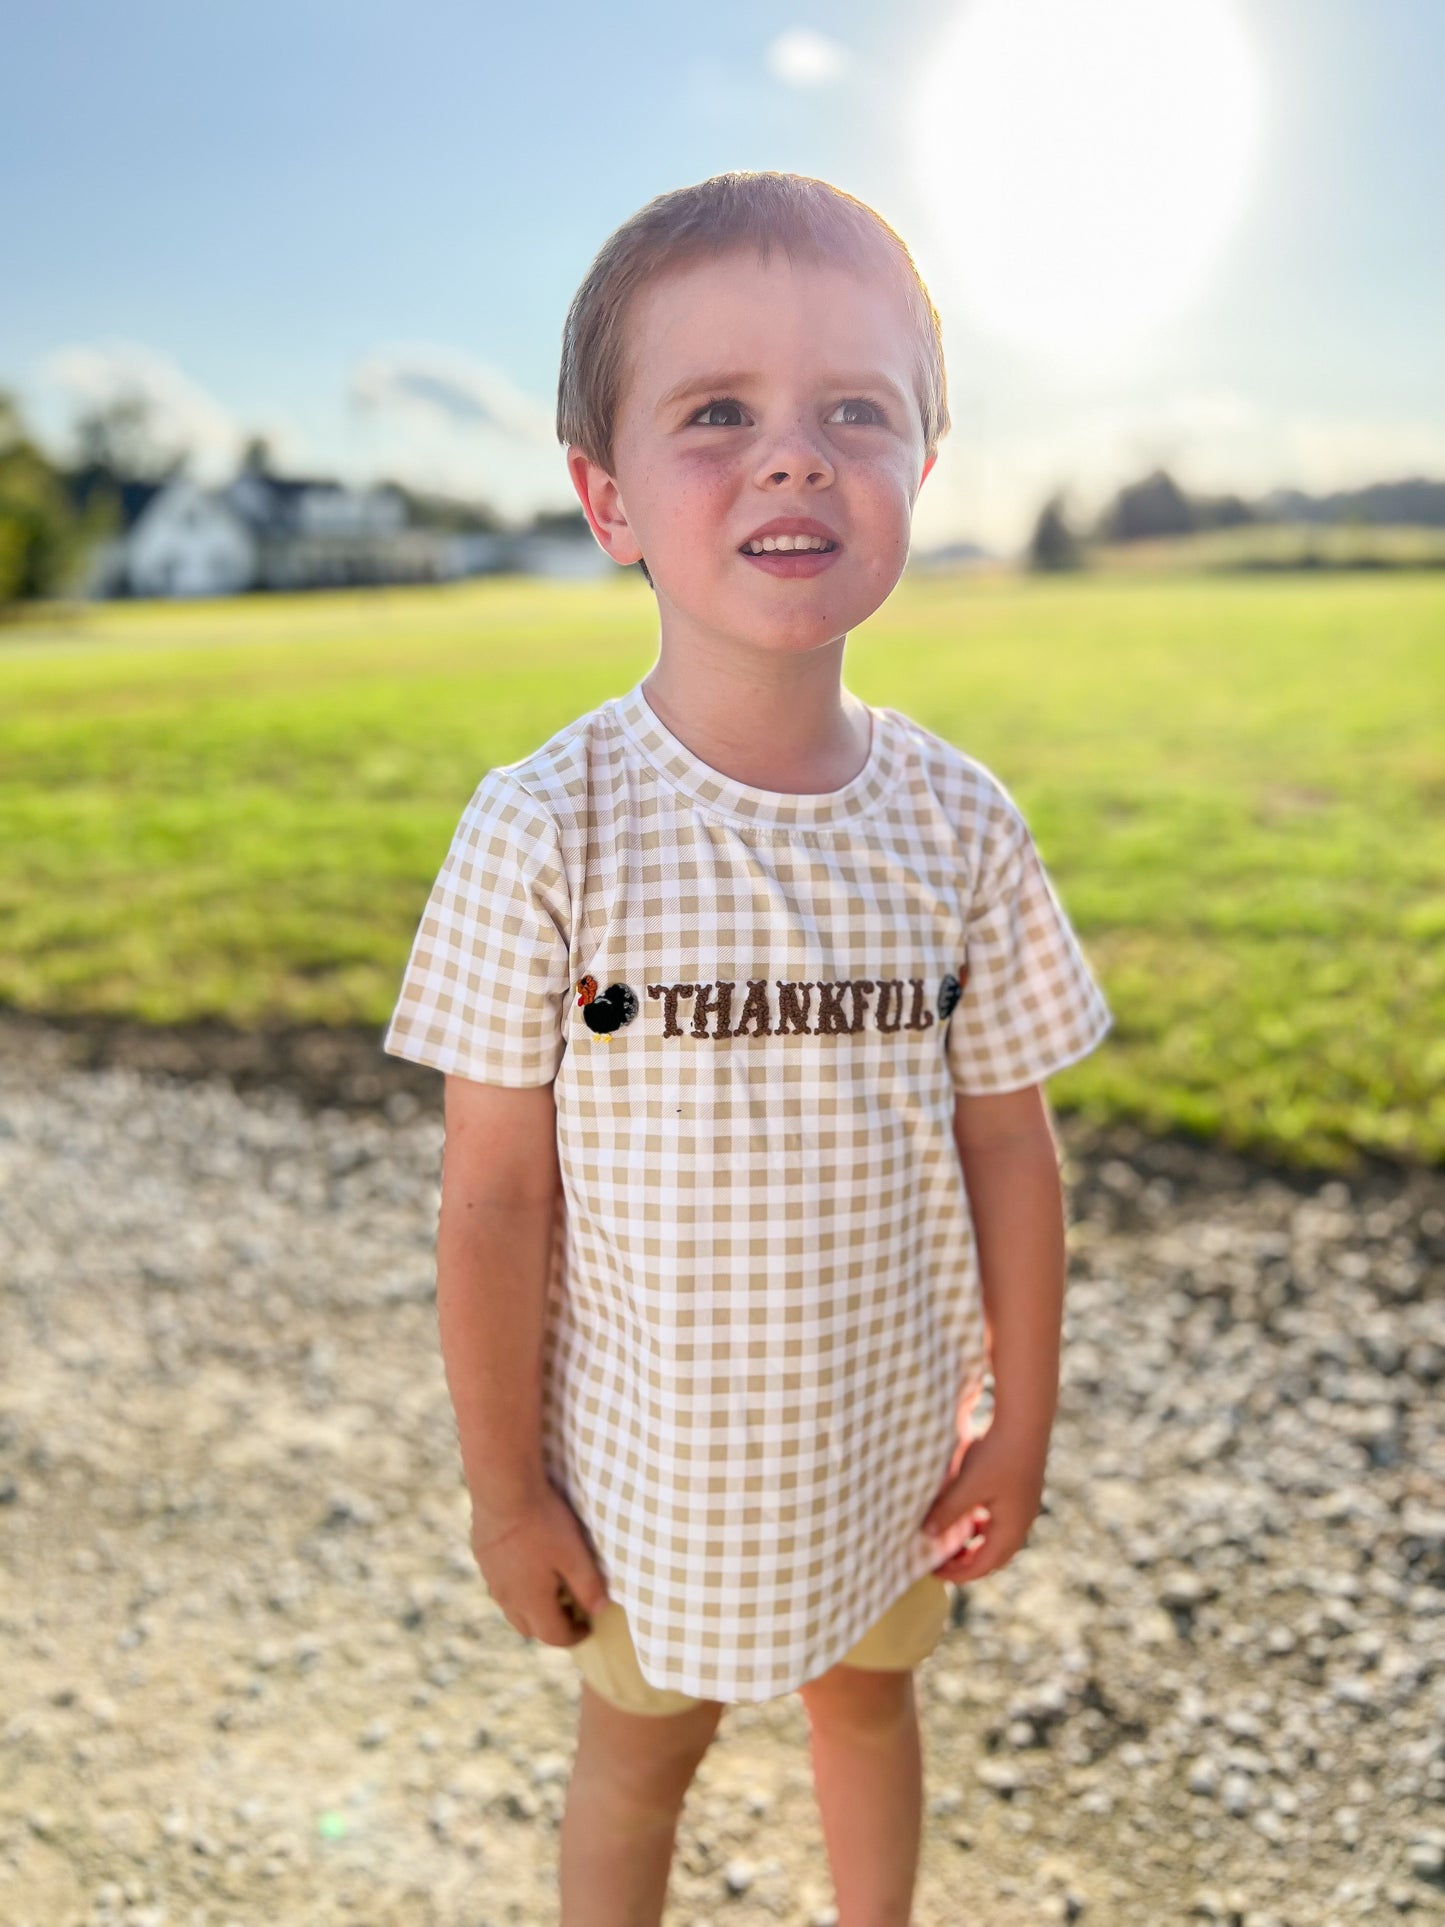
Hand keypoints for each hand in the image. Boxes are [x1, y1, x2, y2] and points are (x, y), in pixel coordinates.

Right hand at [469, 1477, 610, 1646]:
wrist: (503, 1490)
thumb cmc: (543, 1523)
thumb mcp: (575, 1554)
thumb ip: (589, 1586)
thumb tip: (599, 1610)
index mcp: (531, 1602)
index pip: (553, 1635)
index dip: (574, 1637)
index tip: (588, 1628)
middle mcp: (507, 1597)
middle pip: (529, 1628)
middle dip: (551, 1627)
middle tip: (571, 1611)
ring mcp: (491, 1578)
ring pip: (512, 1608)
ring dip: (532, 1607)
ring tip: (551, 1588)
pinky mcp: (484, 1558)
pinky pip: (501, 1585)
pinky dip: (517, 1587)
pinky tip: (529, 1563)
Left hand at [919, 1417, 1048, 1583]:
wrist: (1025, 1421)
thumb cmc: (996, 1454)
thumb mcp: (967, 1486)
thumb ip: (947, 1512)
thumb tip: (927, 1535)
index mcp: (1011, 1528)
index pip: (983, 1566)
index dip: (957, 1574)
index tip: (932, 1571)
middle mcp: (1022, 1522)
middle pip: (994, 1557)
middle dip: (967, 1563)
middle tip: (940, 1561)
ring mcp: (1024, 1507)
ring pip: (998, 1538)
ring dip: (975, 1544)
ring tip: (951, 1541)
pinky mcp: (1021, 1492)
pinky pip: (1000, 1521)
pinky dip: (982, 1526)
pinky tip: (967, 1512)